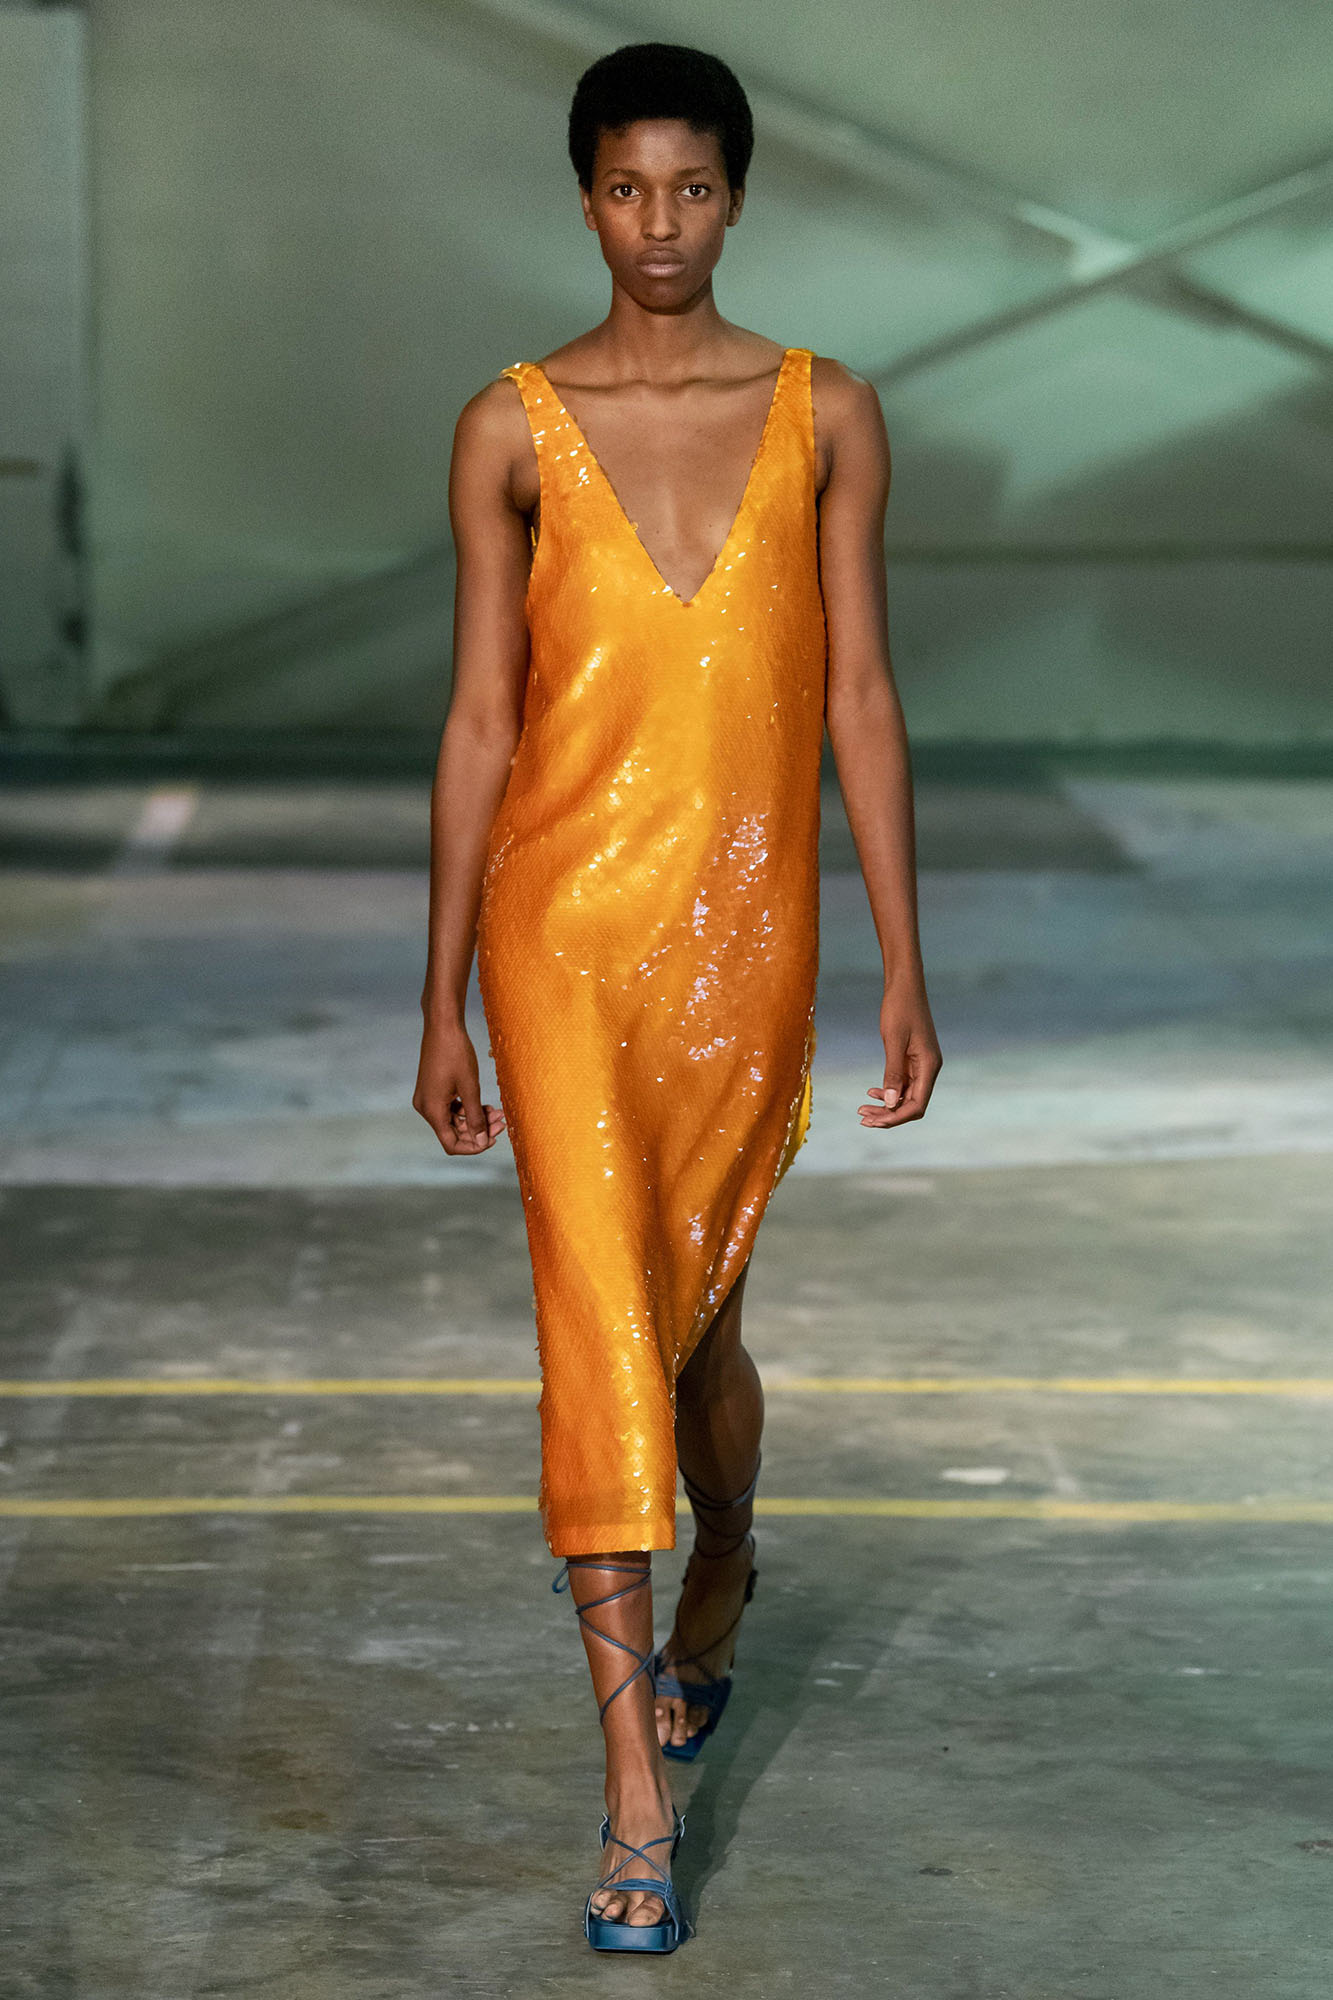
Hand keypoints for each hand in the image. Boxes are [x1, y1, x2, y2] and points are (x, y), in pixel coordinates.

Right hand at [413, 1017, 506, 1154]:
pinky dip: (467, 1108)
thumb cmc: (456, 1053)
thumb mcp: (470, 1087)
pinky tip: (485, 1105)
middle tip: (502, 1123)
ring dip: (475, 1119)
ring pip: (454, 1120)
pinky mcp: (433, 1090)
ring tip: (498, 1112)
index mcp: (432, 1110)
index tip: (493, 1139)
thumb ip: (475, 1117)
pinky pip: (450, 1108)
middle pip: (453, 1132)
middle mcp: (426, 1108)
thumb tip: (482, 1141)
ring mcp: (428, 1099)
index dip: (473, 1146)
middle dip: (478, 1130)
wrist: (443, 1026)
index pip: (451, 1144)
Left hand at [859, 987, 941, 1129]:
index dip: (896, 1117)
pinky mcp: (913, 1060)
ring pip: (905, 1096)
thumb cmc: (899, 1008)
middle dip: (888, 1115)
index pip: (917, 1105)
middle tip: (862, 1118)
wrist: (904, 986)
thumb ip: (893, 1073)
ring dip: (886, 1105)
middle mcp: (929, 1069)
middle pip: (911, 1105)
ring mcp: (921, 1065)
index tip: (873, 1121)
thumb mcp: (893, 1041)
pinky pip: (902, 1083)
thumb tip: (891, 1104)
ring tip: (862, 1110)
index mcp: (929, 1066)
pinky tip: (871, 1092)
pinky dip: (888, 1091)